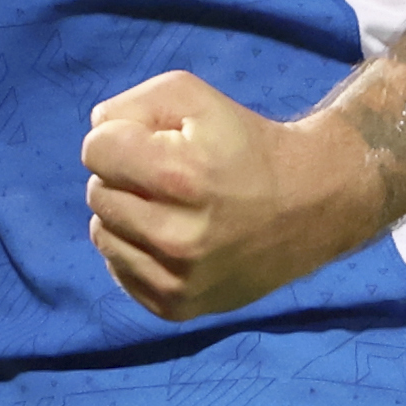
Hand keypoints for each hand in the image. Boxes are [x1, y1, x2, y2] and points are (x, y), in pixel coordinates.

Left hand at [81, 70, 382, 320]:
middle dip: (124, 176)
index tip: (156, 143)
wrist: (310, 206)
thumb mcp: (194, 97)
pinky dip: (135, 250)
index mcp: (180, 177)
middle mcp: (176, 237)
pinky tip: (170, 238)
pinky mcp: (177, 308)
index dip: (121, 137)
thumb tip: (95, 131)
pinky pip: (118, 270)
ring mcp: (176, 280)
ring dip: (125, 215)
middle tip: (168, 177)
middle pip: (96, 193)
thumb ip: (131, 104)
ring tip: (170, 207)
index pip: (95, 150)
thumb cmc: (245, 145)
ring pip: (102, 234)